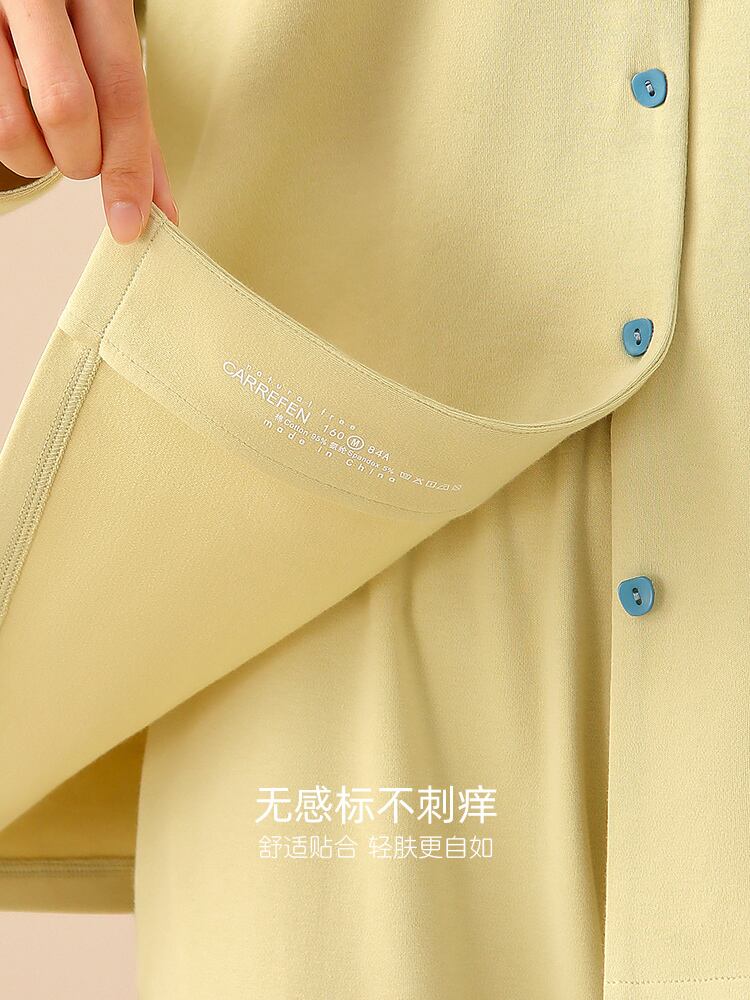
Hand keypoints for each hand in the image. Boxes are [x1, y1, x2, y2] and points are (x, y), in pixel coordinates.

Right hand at [0, 0, 178, 242]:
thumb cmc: (61, 9)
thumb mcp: (105, 44)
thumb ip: (132, 120)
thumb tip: (158, 207)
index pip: (122, 92)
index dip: (129, 168)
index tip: (130, 222)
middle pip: (67, 111)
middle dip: (80, 159)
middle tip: (78, 153)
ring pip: (13, 130)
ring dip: (36, 157)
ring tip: (40, 126)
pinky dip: (6, 135)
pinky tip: (12, 102)